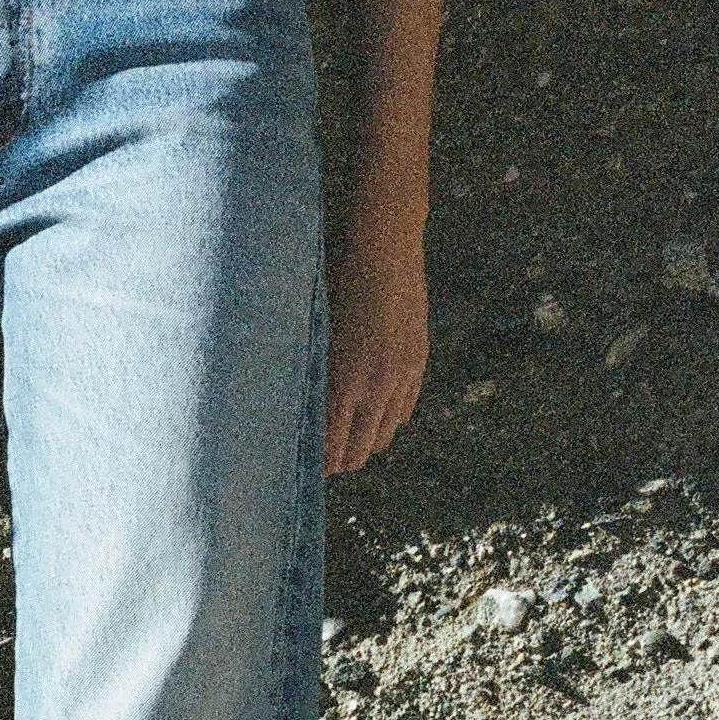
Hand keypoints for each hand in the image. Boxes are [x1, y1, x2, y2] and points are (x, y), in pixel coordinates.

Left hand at [324, 204, 427, 476]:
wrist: (384, 249)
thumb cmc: (333, 282)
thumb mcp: (315, 330)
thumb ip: (313, 371)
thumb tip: (299, 405)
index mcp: (343, 378)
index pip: (332, 442)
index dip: (321, 462)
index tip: (309, 470)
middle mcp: (376, 384)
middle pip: (362, 446)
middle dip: (344, 461)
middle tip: (328, 468)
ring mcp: (402, 373)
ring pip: (387, 430)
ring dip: (369, 443)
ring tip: (353, 450)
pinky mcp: (418, 360)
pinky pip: (406, 406)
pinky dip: (391, 420)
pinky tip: (380, 421)